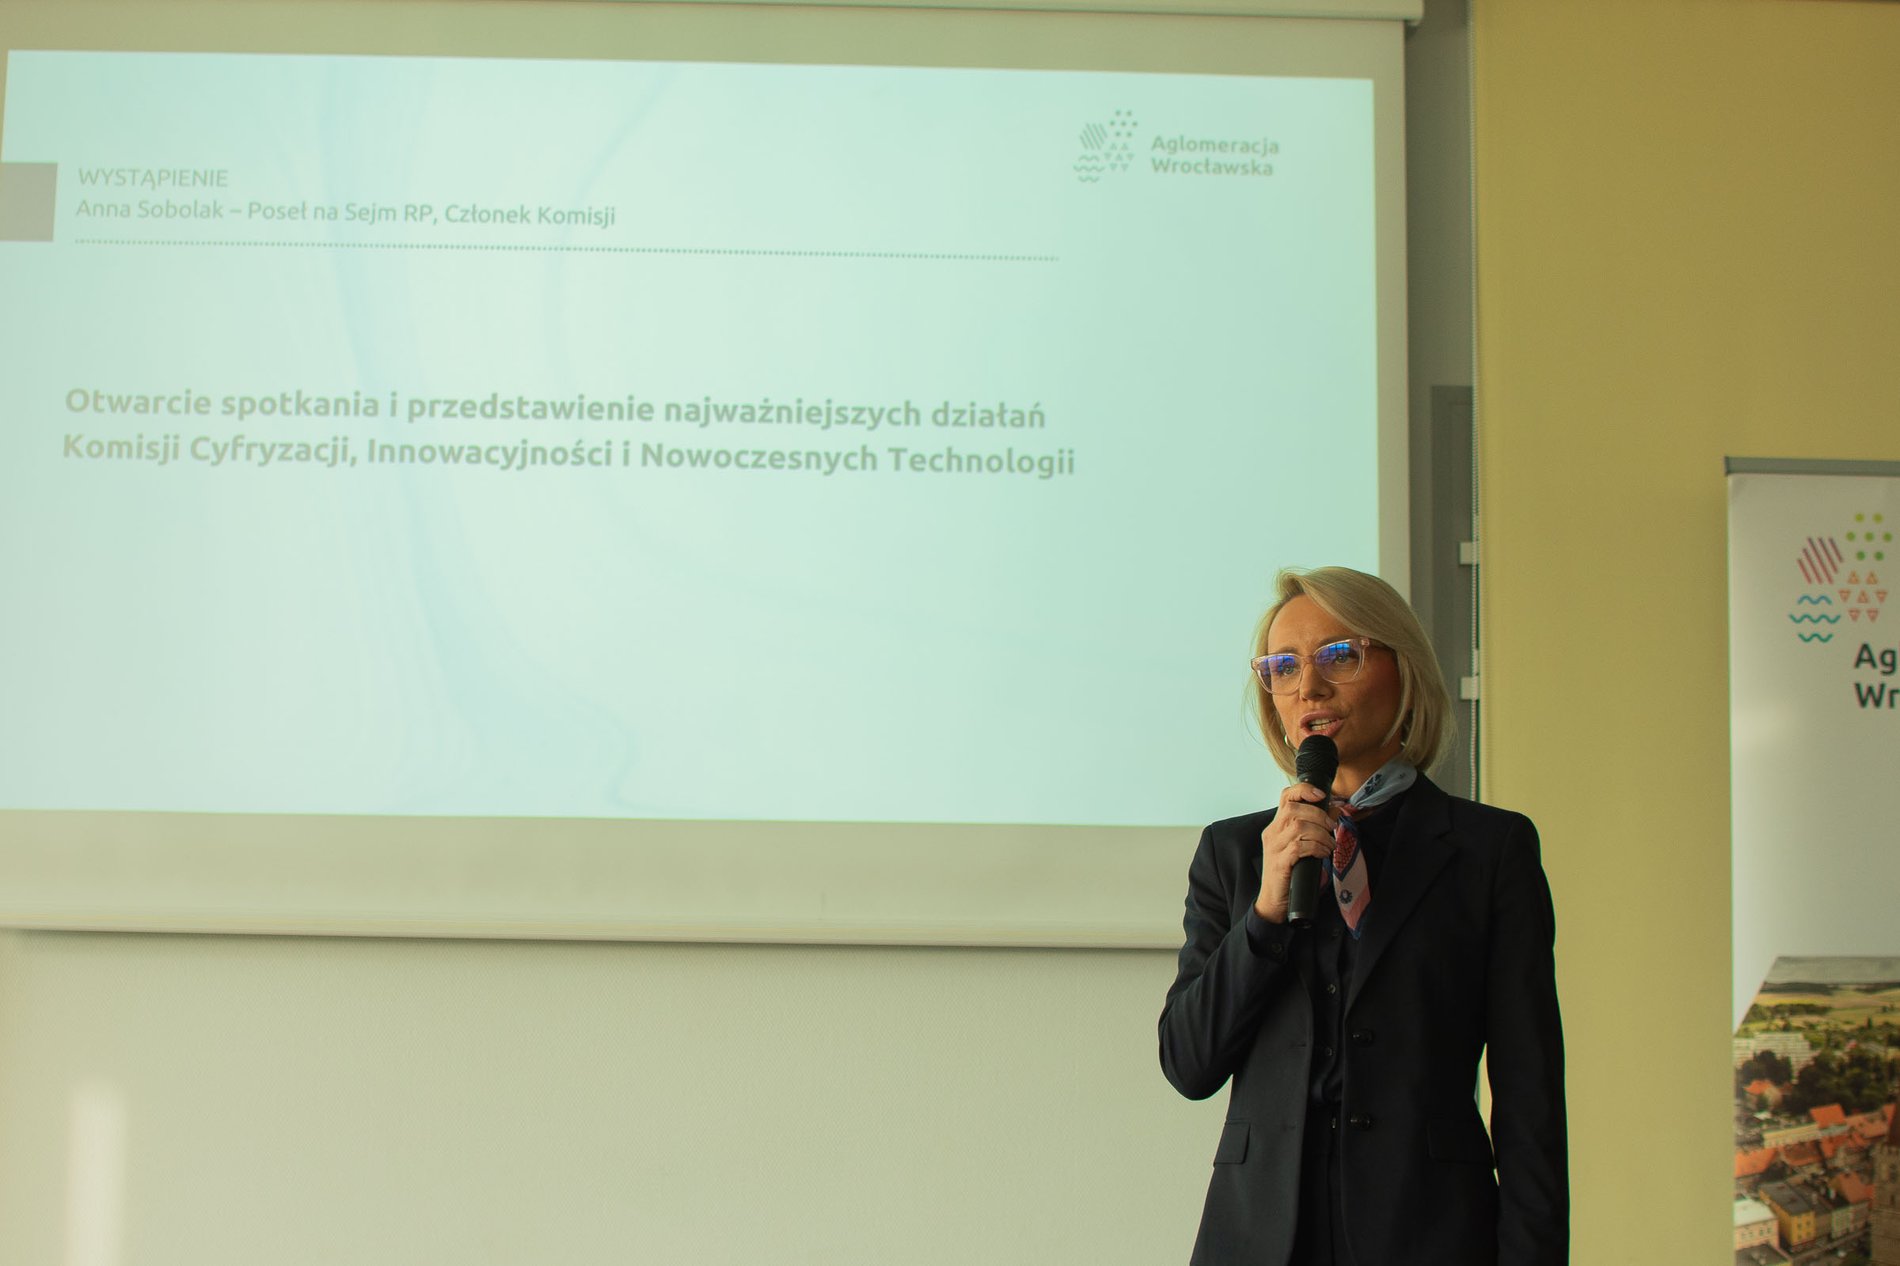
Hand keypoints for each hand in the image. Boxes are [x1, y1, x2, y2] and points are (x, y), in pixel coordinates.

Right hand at [1254, 782, 1336, 921]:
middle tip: (1331, 828)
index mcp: (1277, 826)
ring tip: (1330, 844)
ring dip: (1321, 834)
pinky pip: (1299, 847)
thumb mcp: (1303, 846)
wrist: (1274, 902)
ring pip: (1298, 827)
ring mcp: (1274, 848)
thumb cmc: (1291, 873)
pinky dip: (1316, 848)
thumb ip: (1315, 827)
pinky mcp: (1280, 863)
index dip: (1304, 790)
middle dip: (1319, 815)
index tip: (1321, 795)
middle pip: (1294, 809)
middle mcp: (1272, 833)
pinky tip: (1323, 854)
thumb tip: (1334, 809)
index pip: (1285, 797)